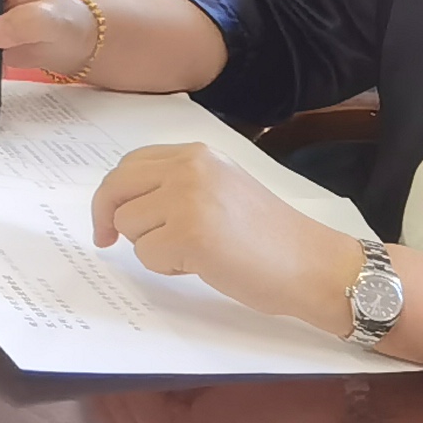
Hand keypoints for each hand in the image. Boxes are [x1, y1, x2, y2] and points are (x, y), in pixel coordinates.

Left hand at [89, 142, 359, 330]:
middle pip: (115, 189)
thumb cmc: (272, 236)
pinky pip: (148, 256)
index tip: (109, 219)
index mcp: (196, 154)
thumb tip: (125, 200)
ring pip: (129, 226)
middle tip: (107, 240)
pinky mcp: (189, 235)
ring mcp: (187, 199)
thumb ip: (179, 183)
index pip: (129, 165)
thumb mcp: (222, 188)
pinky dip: (169, 269)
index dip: (114, 195)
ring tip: (195, 253)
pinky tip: (203, 266)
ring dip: (152, 248)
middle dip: (108, 218)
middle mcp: (188, 168)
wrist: (315, 265)